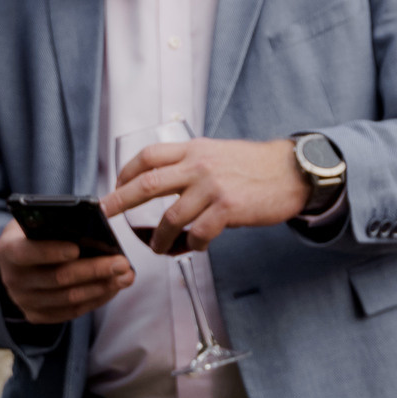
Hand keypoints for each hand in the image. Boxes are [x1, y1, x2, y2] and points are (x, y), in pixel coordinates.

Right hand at [0, 219, 133, 323]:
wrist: (16, 262)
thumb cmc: (34, 234)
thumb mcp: (37, 220)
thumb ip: (58, 220)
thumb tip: (98, 218)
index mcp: (8, 250)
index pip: (28, 252)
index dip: (52, 252)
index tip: (77, 249)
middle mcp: (13, 279)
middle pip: (58, 278)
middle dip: (94, 270)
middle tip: (122, 263)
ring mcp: (24, 301)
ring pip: (69, 298)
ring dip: (102, 287)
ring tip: (126, 276)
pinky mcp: (37, 315)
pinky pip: (71, 311)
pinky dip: (96, 299)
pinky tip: (113, 287)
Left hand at [103, 137, 308, 252]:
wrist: (292, 171)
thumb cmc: (255, 165)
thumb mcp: (218, 152)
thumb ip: (192, 164)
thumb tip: (166, 182)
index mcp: (194, 150)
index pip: (149, 156)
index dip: (126, 172)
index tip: (116, 186)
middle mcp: (199, 165)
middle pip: (147, 183)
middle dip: (119, 201)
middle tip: (104, 214)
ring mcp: (212, 187)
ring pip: (170, 217)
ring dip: (158, 237)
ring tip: (156, 247)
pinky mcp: (228, 208)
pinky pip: (199, 233)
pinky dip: (193, 244)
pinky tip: (196, 245)